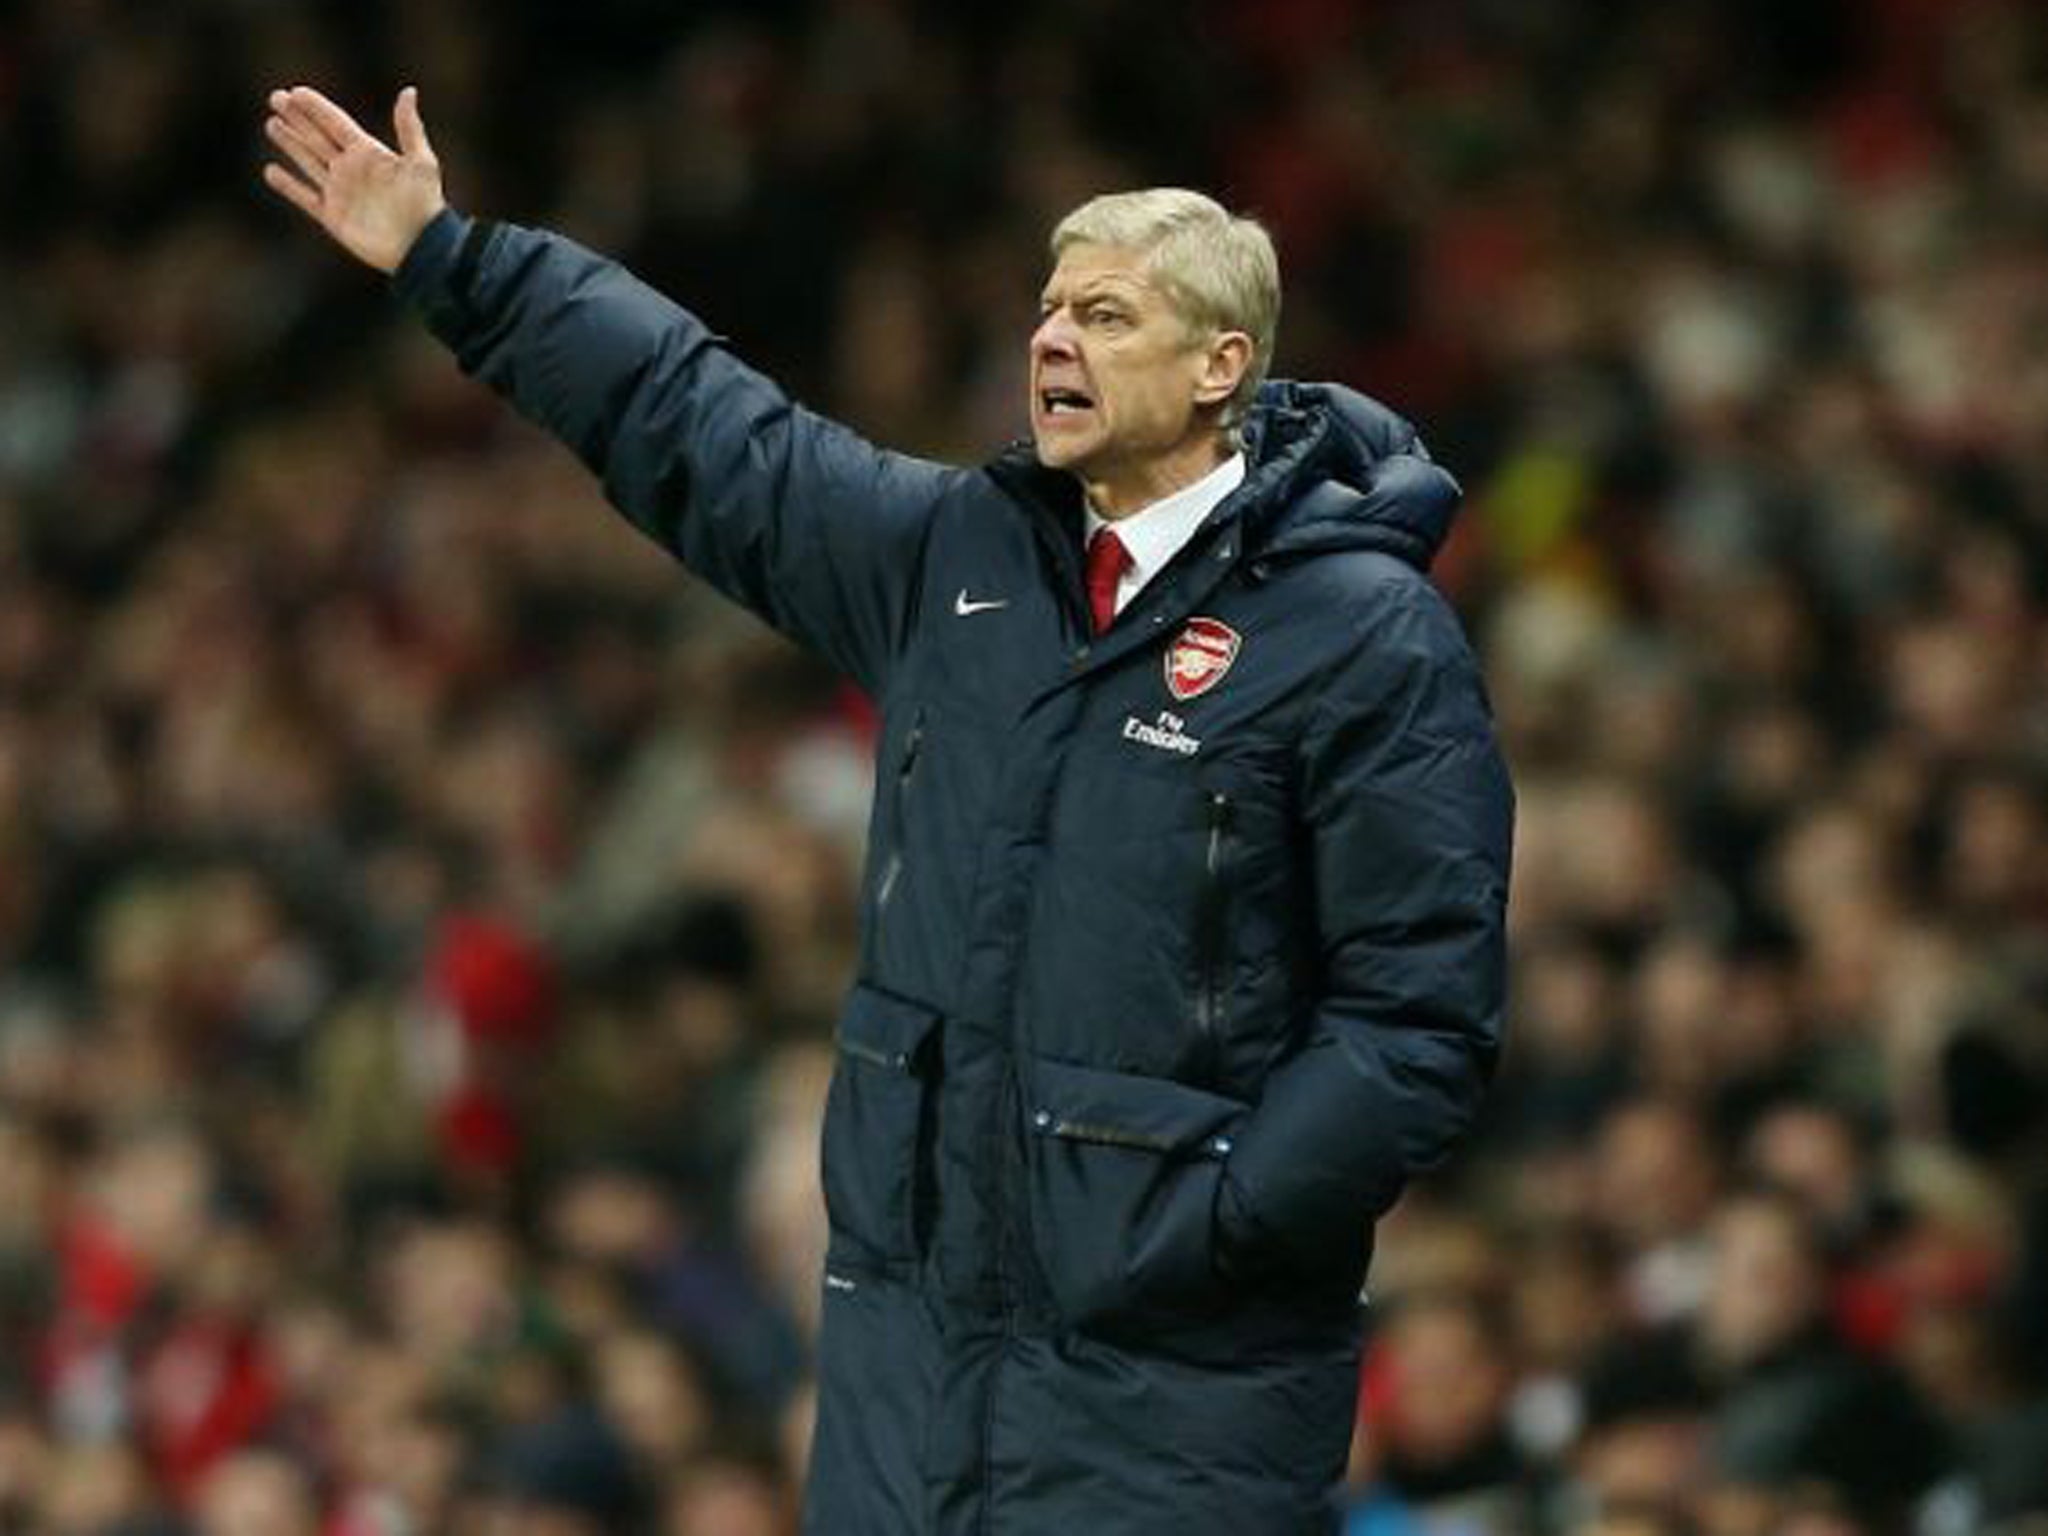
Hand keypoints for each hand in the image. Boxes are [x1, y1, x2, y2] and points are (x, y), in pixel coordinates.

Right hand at [263, 86, 446, 273]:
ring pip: (308, 161)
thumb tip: (408, 91)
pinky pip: (305, 198)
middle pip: (317, 137)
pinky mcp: (333, 217)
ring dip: (290, 143)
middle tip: (275, 97)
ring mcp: (340, 193)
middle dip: (297, 118)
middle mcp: (351, 169)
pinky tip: (271, 171)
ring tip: (272, 124)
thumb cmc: (425, 205)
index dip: (316, 107)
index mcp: (369, 153)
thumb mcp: (421, 162)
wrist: (420, 248)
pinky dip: (288, 186)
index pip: (336, 122)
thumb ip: (410, 127)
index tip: (296, 91)